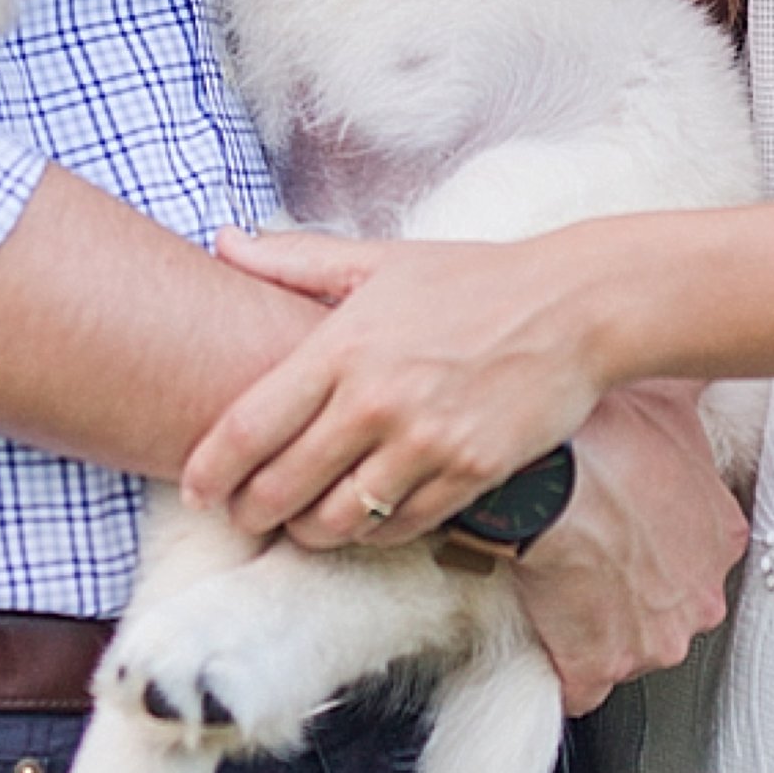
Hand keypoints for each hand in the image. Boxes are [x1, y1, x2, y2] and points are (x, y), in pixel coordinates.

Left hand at [184, 226, 616, 546]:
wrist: (575, 307)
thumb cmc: (472, 279)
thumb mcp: (379, 259)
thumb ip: (293, 260)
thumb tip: (222, 241)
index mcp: (344, 344)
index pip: (249, 426)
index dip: (210, 470)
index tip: (197, 489)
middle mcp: (378, 400)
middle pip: (282, 488)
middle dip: (252, 512)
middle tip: (244, 514)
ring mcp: (426, 443)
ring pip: (337, 521)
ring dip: (308, 531)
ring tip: (301, 521)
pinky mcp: (470, 475)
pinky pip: (399, 528)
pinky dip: (372, 531)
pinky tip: (365, 515)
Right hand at [512, 384, 747, 715]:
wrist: (544, 480)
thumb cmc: (602, 437)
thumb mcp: (672, 396)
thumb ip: (702, 382)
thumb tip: (723, 348)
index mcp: (722, 538)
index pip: (701, 552)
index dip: (657, 537)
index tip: (626, 523)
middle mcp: (698, 598)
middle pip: (666, 607)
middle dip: (629, 588)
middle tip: (586, 552)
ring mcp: (650, 642)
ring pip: (623, 647)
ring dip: (589, 623)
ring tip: (552, 582)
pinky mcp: (596, 671)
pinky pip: (576, 685)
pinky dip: (556, 665)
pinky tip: (535, 630)